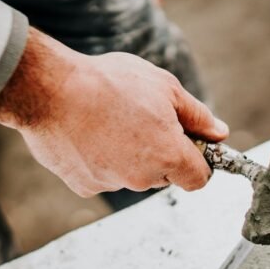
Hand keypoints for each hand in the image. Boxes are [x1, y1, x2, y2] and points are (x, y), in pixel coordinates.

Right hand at [0, 28, 227, 196]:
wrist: (49, 90)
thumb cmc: (108, 83)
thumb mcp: (164, 87)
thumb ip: (197, 115)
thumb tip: (219, 132)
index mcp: (169, 156)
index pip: (199, 178)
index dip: (198, 161)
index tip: (189, 144)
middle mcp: (143, 178)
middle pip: (164, 175)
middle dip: (160, 153)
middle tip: (141, 119)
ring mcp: (112, 184)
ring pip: (132, 175)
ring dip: (128, 155)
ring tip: (109, 120)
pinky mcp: (84, 186)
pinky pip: (102, 175)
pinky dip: (99, 159)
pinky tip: (88, 132)